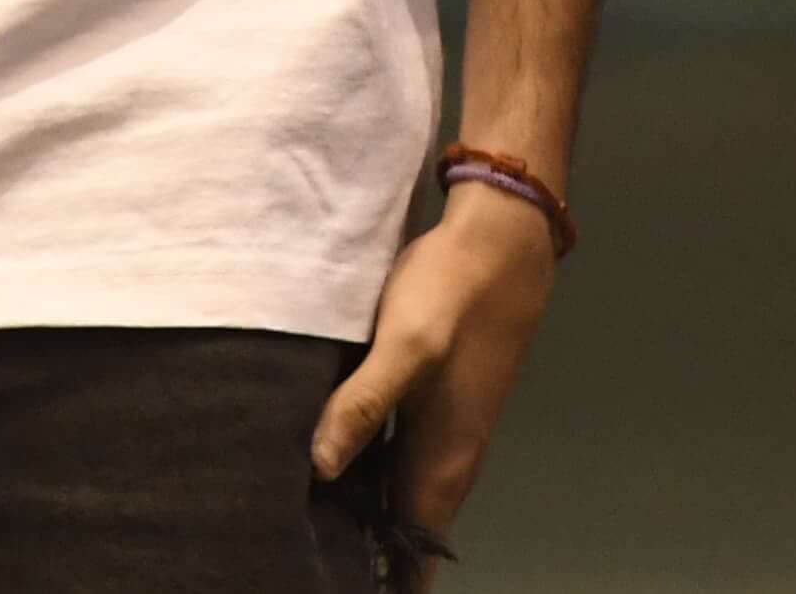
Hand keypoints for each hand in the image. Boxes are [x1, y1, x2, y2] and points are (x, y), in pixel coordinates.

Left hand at [310, 185, 556, 556]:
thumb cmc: (455, 292)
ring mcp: (442, 430)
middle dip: (359, 551)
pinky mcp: (432, 402)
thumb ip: (363, 403)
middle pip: (403, 530)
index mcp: (442, 461)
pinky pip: (393, 457)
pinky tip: (321, 458)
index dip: (381, 581)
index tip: (326, 584)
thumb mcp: (405, 344)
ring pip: (397, 494)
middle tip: (293, 553)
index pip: (415, 555)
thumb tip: (319, 468)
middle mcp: (446, 458)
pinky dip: (363, 470)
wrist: (502, 236)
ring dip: (361, 512)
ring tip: (295, 520)